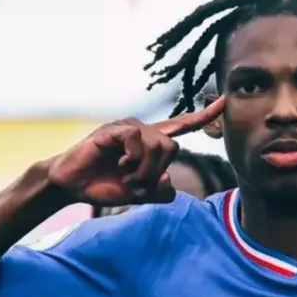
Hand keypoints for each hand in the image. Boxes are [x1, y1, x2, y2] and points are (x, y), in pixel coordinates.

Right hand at [46, 96, 225, 205]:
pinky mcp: (114, 129)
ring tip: (127, 178)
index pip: (182, 126)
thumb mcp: (139, 195)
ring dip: (145, 171)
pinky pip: (139, 140)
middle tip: (136, 184)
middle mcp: (142, 130)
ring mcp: (128, 128)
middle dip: (157, 173)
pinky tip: (120, 166)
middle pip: (173, 146)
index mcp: (150, 142)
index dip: (203, 116)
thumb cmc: (104, 186)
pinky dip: (133, 160)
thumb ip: (161, 192)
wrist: (72, 186)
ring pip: (159, 146)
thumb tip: (169, 179)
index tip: (224, 101)